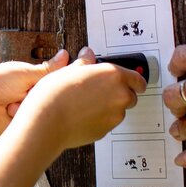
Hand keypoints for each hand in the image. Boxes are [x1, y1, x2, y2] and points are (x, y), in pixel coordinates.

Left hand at [0, 49, 68, 138]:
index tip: (66, 73)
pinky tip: (10, 113)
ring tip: (12, 103)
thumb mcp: (23, 73)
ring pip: (45, 108)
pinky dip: (24, 117)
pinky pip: (35, 122)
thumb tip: (65, 54)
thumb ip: (48, 70)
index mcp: (33, 77)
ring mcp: (28, 109)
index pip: (58, 76)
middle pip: (54, 94)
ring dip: (30, 105)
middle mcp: (33, 93)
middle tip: (25, 91)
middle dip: (41, 93)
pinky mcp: (24, 124)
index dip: (64, 75)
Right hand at [17, 47, 147, 150]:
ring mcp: (114, 116)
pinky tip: (82, 114)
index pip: (138, 79)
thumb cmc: (55, 95)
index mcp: (113, 75)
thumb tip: (87, 56)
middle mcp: (119, 96)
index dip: (134, 81)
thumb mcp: (69, 70)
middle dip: (119, 94)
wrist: (46, 121)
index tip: (130, 81)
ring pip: (118, 111)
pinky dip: (99, 119)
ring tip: (86, 103)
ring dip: (109, 107)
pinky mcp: (105, 131)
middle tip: (100, 91)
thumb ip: (84, 63)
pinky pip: (107, 123)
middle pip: (130, 96)